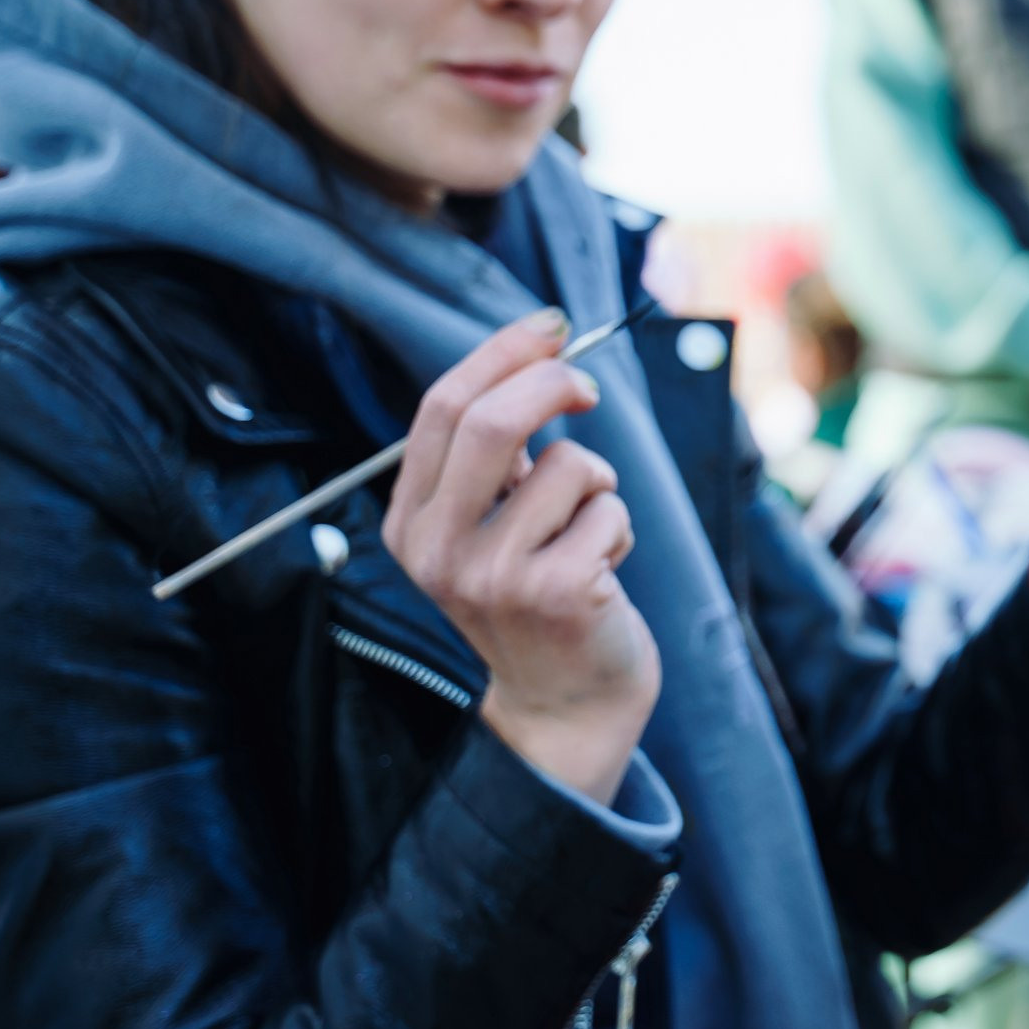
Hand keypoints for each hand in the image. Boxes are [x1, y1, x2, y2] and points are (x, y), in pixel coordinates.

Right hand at [381, 310, 660, 804]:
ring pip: (571, 465)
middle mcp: (437, 550)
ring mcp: (494, 576)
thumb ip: (497, 460)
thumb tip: (542, 361)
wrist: (564, 702)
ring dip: (599, 487)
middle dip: (554, 383)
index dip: (501, 354)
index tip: (551, 326)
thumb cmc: (536, 594)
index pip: (441, 410)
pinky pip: (609, 509)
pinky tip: (602, 573)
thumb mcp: (490, 526)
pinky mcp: (556, 593)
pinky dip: (619, 528)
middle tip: (590, 388)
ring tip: (586, 536)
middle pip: (493, 423)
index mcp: (408, 523)